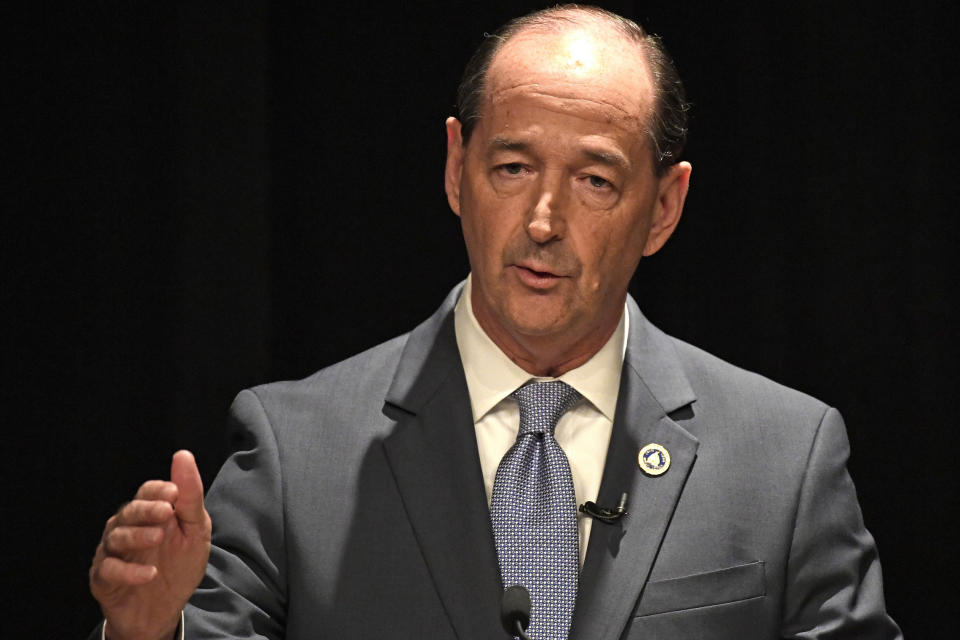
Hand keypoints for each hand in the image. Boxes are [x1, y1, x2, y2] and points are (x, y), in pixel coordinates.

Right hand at [90, 450, 211, 639]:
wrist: (165, 610)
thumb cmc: (180, 565)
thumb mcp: (195, 530)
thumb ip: (190, 497)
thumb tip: (183, 456)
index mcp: (150, 514)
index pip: (148, 492)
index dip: (158, 490)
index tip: (174, 492)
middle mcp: (128, 528)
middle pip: (129, 510)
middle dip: (146, 509)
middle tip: (165, 512)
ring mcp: (113, 552)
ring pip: (116, 536)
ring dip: (137, 536)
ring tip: (158, 539)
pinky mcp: (104, 578)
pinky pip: (109, 569)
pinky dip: (128, 571)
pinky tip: (150, 573)